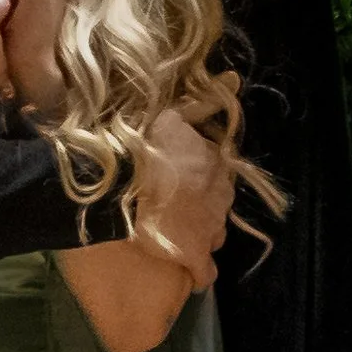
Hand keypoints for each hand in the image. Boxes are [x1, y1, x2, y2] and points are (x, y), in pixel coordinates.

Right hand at [128, 105, 231, 291]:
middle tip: (169, 203)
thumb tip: (234, 78)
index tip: (175, 177)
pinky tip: (185, 268)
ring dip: (197, 233)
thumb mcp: (170, 115)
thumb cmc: (142, 149)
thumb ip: (202, 101)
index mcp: (217, 163)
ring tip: (171, 231)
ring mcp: (209, 227)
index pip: (218, 173)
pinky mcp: (194, 255)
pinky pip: (206, 272)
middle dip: (199, 205)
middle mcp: (221, 196)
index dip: (197, 175)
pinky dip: (198, 271)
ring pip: (213, 235)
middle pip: (216, 205)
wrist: (118, 188)